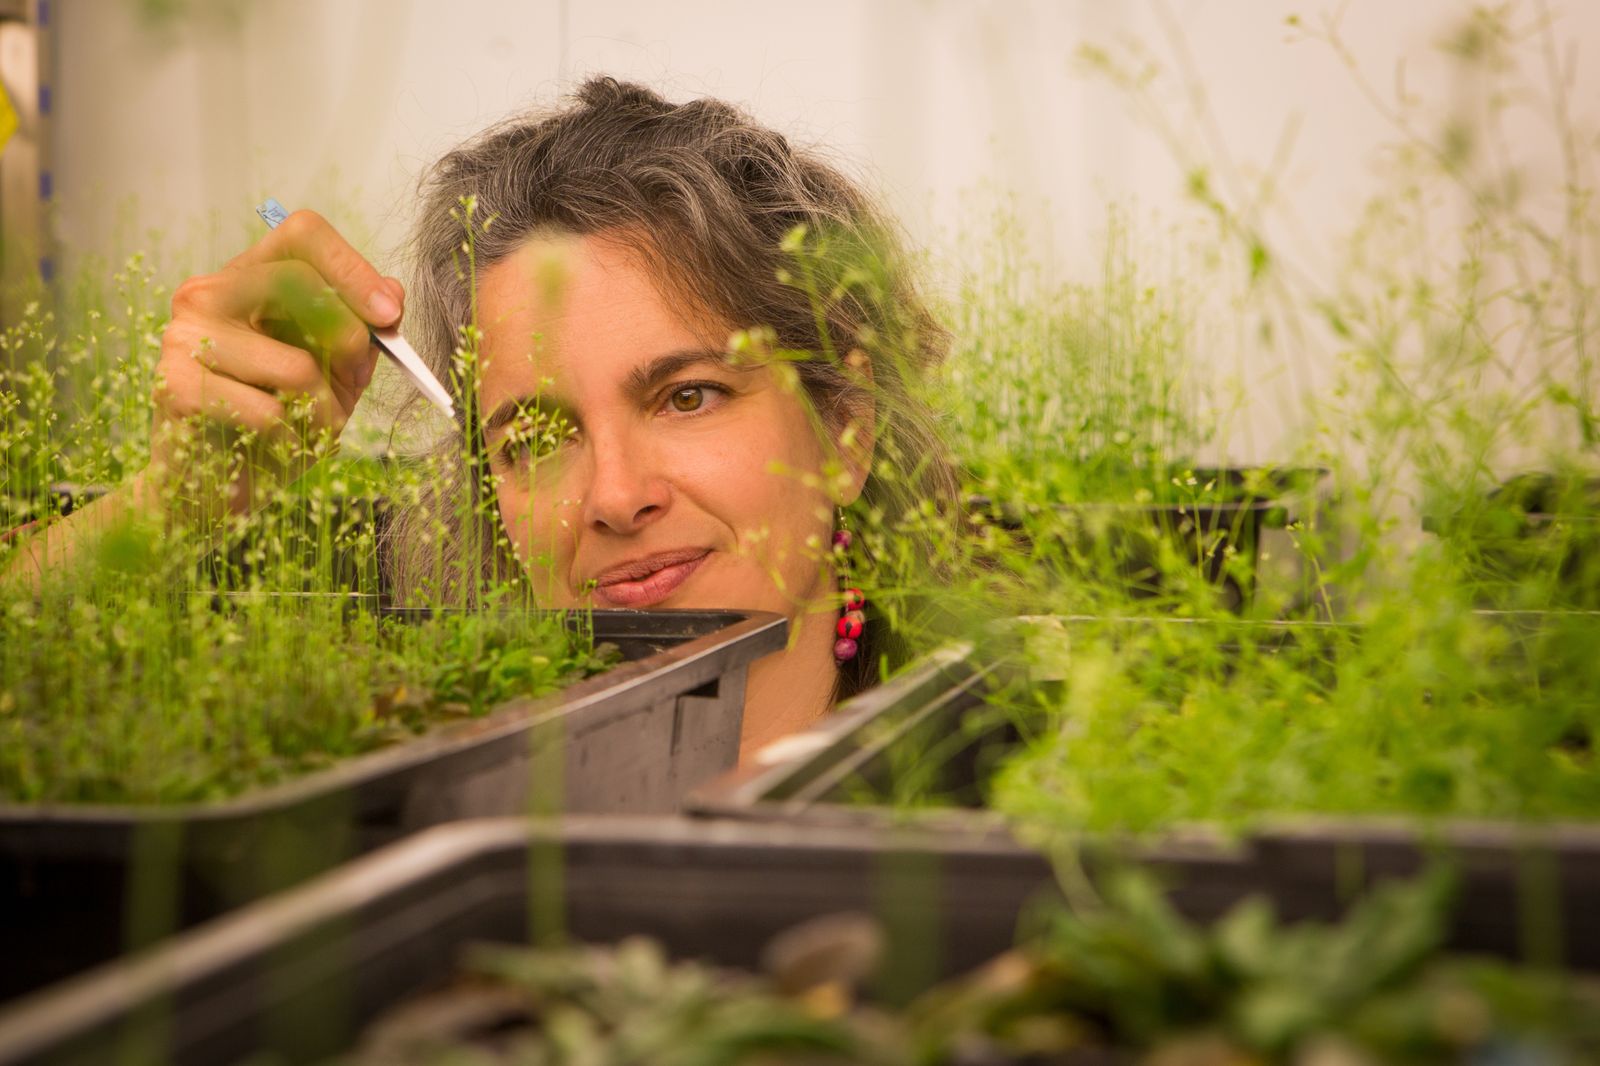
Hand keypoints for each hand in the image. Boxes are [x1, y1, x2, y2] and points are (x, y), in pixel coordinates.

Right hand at [145, 209, 403, 523]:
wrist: (214, 487)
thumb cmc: (277, 424)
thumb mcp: (335, 375)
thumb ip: (361, 333)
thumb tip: (391, 294)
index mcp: (247, 277)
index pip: (303, 235)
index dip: (353, 269)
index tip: (389, 316)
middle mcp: (207, 293)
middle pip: (298, 282)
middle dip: (347, 339)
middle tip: (353, 380)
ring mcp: (183, 336)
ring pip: (295, 364)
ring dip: (321, 412)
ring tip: (305, 430)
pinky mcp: (174, 386)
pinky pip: (269, 412)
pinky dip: (289, 440)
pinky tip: (271, 447)